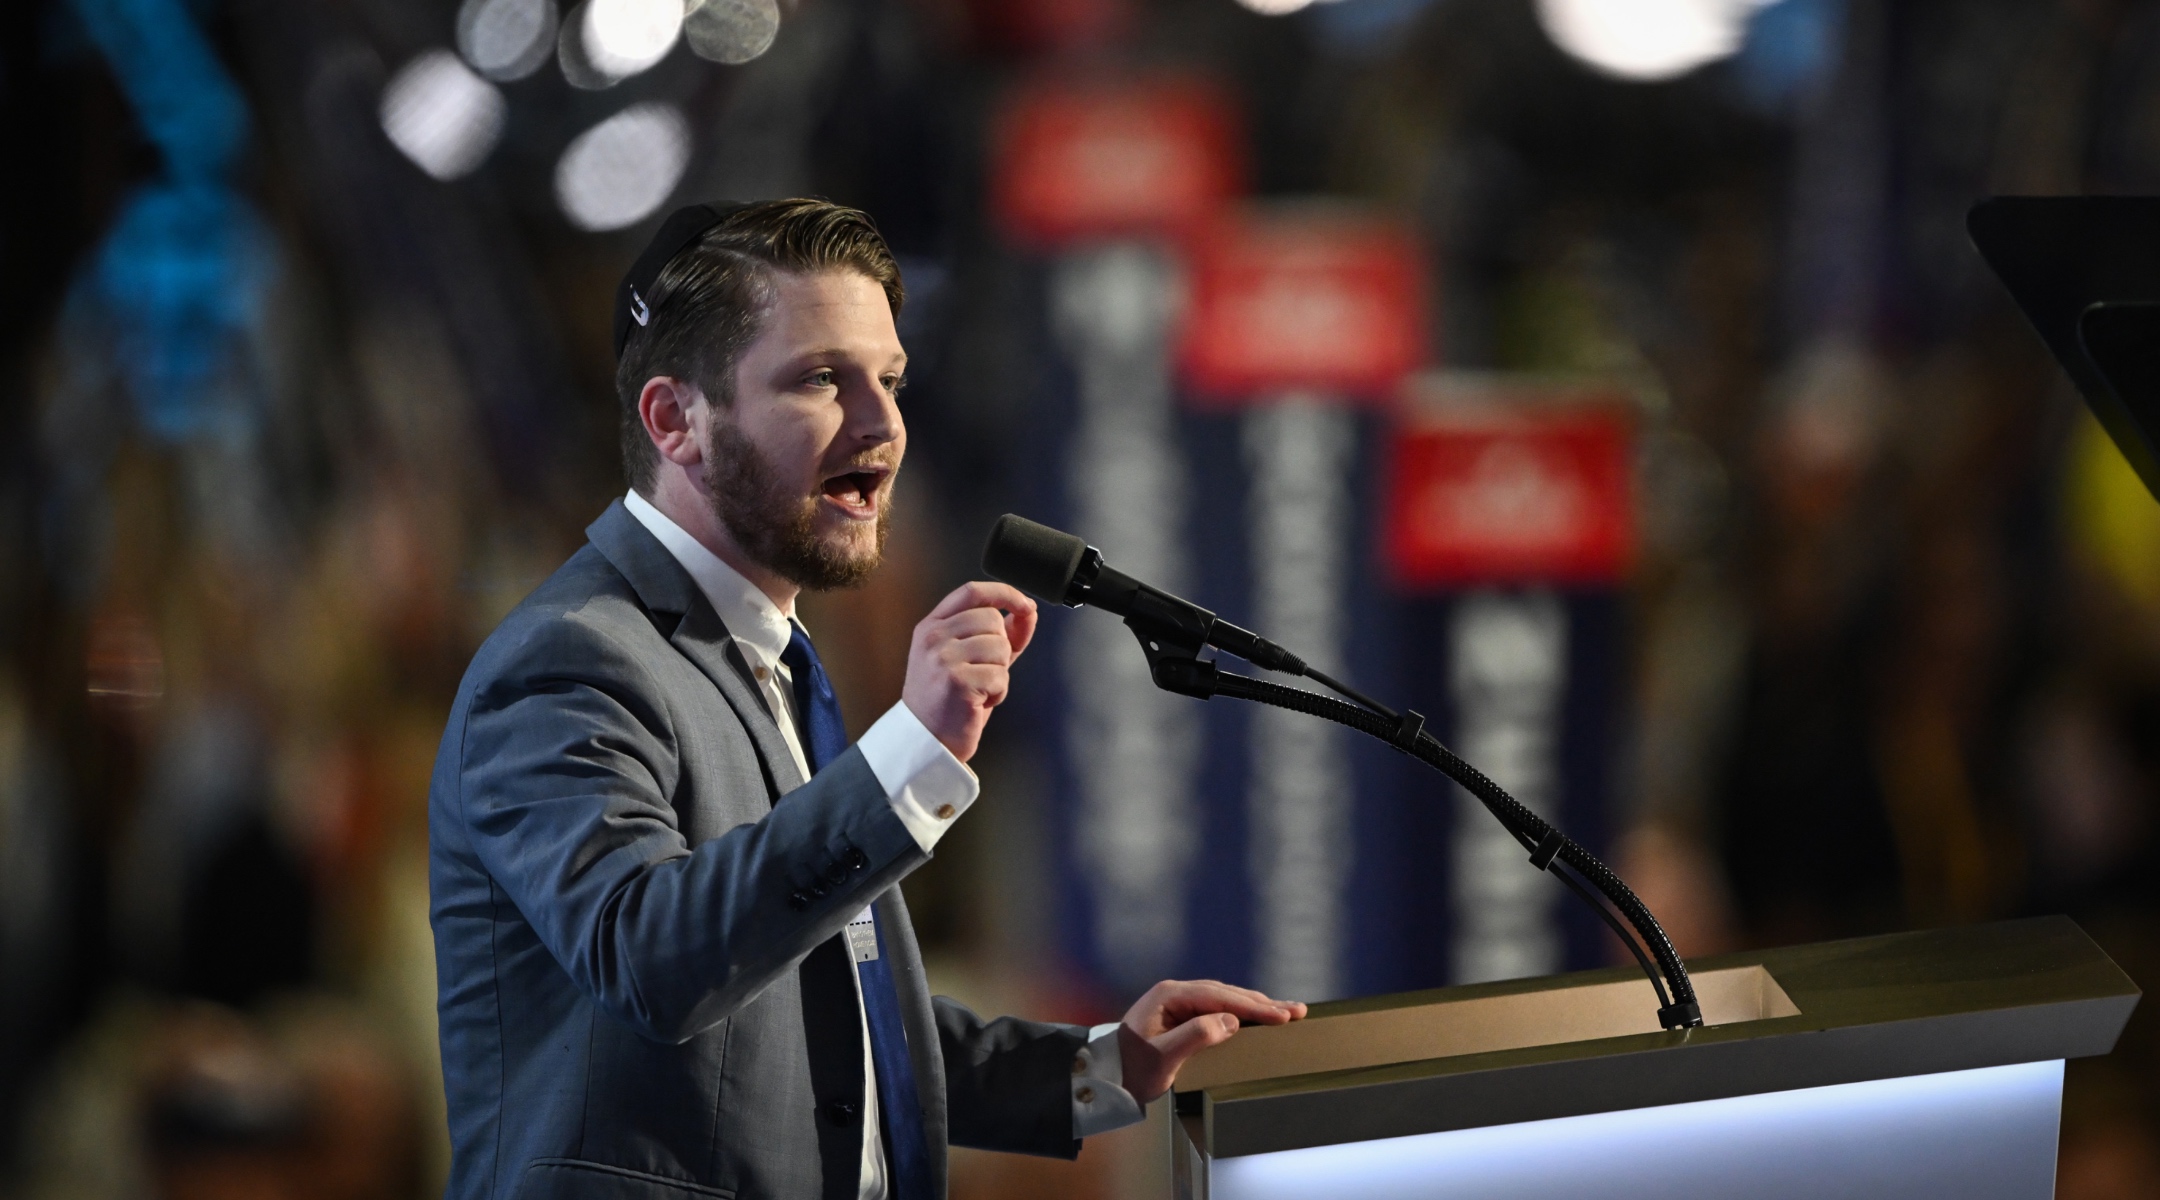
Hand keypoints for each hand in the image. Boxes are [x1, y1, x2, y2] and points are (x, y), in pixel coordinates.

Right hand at [901, 581, 1036, 761]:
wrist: (927, 739)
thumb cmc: (947, 699)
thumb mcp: (967, 657)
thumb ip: (997, 633)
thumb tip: (1028, 611)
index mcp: (932, 626)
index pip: (972, 592)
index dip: (1004, 593)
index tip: (1024, 604)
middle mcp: (933, 638)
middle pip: (992, 620)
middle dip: (1001, 648)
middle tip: (982, 672)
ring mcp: (943, 658)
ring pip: (1000, 647)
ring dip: (999, 673)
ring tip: (978, 688)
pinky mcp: (958, 682)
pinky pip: (1001, 676)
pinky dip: (998, 692)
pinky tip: (979, 701)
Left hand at [1117, 980, 1306, 1103]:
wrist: (1106, 1077)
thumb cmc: (1131, 1069)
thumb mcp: (1163, 1057)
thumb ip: (1196, 1036)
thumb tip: (1230, 1022)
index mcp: (1170, 996)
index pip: (1220, 997)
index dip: (1253, 1006)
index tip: (1281, 1016)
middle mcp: (1175, 993)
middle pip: (1227, 994)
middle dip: (1263, 1003)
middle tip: (1296, 1012)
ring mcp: (1178, 1003)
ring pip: (1225, 999)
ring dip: (1255, 1006)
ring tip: (1286, 1012)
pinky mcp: (1181, 1016)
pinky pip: (1217, 1009)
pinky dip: (1241, 1012)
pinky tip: (1257, 1016)